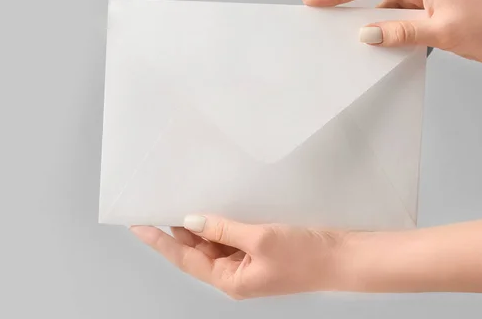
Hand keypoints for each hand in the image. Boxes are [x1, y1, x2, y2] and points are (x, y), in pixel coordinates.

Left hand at [130, 215, 354, 298]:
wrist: (341, 257)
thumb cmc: (305, 255)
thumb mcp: (259, 238)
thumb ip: (222, 228)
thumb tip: (192, 220)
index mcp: (230, 280)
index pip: (185, 259)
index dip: (161, 242)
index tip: (140, 226)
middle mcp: (235, 275)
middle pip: (197, 251)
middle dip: (179, 230)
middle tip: (161, 205)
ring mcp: (248, 263)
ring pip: (214, 243)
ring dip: (201, 224)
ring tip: (186, 201)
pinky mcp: (260, 251)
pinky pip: (232, 237)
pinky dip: (222, 223)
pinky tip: (217, 208)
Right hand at [302, 0, 481, 87]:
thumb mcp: (440, 29)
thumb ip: (401, 32)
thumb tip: (368, 34)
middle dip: (348, 9)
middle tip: (323, 20)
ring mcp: (425, 6)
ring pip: (387, 15)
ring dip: (372, 29)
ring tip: (352, 43)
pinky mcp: (430, 21)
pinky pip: (400, 27)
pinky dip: (389, 38)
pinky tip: (383, 50)